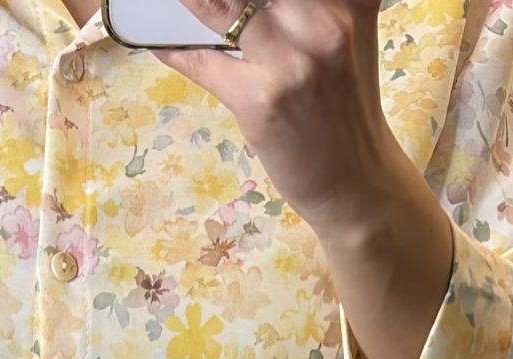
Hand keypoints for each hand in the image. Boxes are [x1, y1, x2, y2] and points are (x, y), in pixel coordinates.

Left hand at [146, 0, 454, 358]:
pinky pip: (202, 62)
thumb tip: (254, 0)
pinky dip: (173, 48)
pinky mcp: (260, 100)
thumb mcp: (344, 40)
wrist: (358, 185)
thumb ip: (311, 5)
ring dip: (186, 3)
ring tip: (158, 3)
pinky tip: (155, 38)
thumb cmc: (345, 111)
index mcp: (346, 0)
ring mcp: (290, 63)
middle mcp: (323, 22)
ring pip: (220, 7)